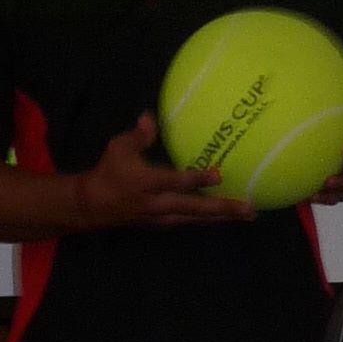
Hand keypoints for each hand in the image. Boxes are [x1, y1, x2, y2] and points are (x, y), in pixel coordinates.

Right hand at [76, 114, 245, 228]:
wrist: (92, 206)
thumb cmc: (108, 173)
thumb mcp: (118, 149)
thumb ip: (138, 136)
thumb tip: (149, 117)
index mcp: (148, 183)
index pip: (176, 182)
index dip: (197, 178)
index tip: (218, 174)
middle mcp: (158, 204)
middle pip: (195, 208)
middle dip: (223, 208)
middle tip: (249, 209)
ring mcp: (162, 218)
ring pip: (197, 219)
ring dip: (222, 217)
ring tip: (247, 215)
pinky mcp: (164, 224)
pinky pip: (190, 221)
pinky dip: (208, 219)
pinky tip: (225, 216)